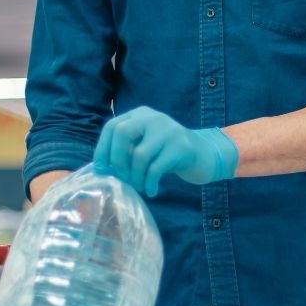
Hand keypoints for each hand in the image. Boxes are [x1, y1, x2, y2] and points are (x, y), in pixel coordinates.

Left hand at [92, 106, 237, 197]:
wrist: (203, 155)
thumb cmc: (167, 154)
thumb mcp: (146, 144)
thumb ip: (126, 149)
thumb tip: (102, 168)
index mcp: (140, 114)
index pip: (113, 126)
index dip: (102, 148)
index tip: (102, 169)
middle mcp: (153, 118)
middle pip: (123, 133)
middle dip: (116, 159)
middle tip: (121, 177)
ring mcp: (169, 130)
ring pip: (140, 155)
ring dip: (135, 177)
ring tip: (139, 186)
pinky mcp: (181, 147)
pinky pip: (156, 168)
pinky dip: (149, 183)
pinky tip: (151, 190)